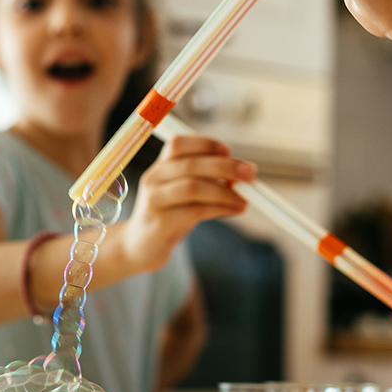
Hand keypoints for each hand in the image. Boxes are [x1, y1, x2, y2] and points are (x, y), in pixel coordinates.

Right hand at [118, 135, 253, 271]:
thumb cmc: (170, 215)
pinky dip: (220, 209)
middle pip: (190, 165)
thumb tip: (241, 172)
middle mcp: (153, 179)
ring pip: (192, 188)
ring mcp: (154, 201)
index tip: (228, 151)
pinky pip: (194, 212)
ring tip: (244, 200)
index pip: (178, 144)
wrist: (140, 247)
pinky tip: (234, 210)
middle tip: (250, 173)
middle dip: (225, 167)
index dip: (204, 144)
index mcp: (160, 167)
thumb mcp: (184, 193)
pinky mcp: (160, 224)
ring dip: (224, 192)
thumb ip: (206, 179)